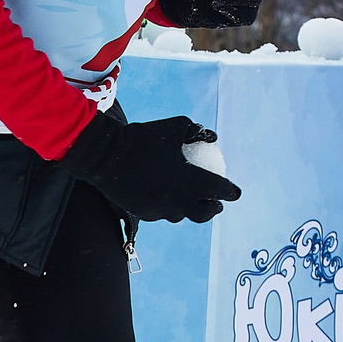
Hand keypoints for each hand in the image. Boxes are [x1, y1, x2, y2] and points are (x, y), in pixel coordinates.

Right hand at [58, 113, 239, 223]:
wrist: (107, 155)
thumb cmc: (144, 137)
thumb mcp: (175, 126)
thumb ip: (195, 131)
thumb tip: (211, 137)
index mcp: (189, 179)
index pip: (218, 190)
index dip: (230, 192)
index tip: (235, 193)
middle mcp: (178, 199)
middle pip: (203, 213)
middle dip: (213, 210)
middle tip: (216, 204)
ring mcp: (160, 209)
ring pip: (181, 215)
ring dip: (189, 210)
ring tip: (191, 203)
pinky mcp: (144, 213)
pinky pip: (161, 213)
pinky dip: (167, 207)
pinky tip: (167, 200)